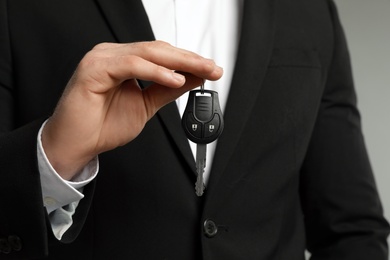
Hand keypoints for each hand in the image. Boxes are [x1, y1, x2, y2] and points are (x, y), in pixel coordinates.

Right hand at [42, 41, 222, 179]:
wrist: (77, 144)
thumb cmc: (102, 126)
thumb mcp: (145, 106)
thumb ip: (166, 90)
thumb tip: (191, 79)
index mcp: (124, 61)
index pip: (161, 54)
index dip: (188, 61)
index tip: (211, 70)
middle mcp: (113, 55)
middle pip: (158, 50)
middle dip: (190, 60)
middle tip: (213, 69)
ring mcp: (102, 59)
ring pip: (148, 53)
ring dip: (179, 62)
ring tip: (201, 72)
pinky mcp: (94, 69)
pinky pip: (131, 65)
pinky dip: (156, 72)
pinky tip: (174, 79)